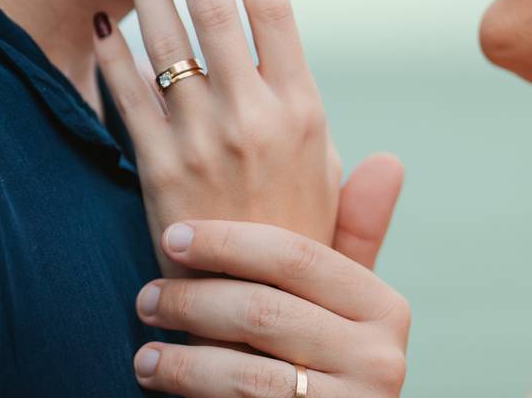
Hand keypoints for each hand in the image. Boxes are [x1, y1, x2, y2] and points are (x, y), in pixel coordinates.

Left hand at [93, 0, 382, 272]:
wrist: (246, 314)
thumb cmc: (295, 249)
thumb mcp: (339, 208)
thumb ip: (362, 176)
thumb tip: (392, 159)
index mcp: (303, 112)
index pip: (275, 12)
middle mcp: (252, 116)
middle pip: (215, 9)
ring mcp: (199, 139)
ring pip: (165, 42)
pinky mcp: (154, 168)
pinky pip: (124, 98)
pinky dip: (111, 56)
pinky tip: (103, 23)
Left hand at [132, 220, 410, 396]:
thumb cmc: (320, 357)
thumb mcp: (340, 303)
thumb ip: (354, 236)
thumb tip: (387, 157)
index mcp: (385, 308)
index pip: (298, 257)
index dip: (229, 241)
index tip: (173, 235)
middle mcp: (381, 357)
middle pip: (265, 310)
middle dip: (194, 299)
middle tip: (146, 297)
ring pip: (246, 367)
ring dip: (181, 351)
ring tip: (143, 342)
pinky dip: (187, 385)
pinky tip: (155, 373)